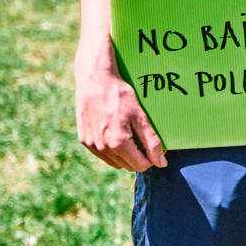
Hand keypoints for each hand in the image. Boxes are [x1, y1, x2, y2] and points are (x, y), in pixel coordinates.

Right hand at [75, 41, 166, 171]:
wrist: (94, 79)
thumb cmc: (119, 95)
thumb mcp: (140, 116)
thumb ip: (151, 141)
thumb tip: (161, 163)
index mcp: (118, 143)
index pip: (141, 166)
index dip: (151, 157)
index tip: (154, 144)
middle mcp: (103, 148)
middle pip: (128, 166)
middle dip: (138, 156)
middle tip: (142, 137)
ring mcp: (92, 145)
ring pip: (115, 162)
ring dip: (124, 155)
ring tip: (128, 133)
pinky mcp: (84, 140)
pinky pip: (102, 154)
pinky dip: (110, 149)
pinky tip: (113, 131)